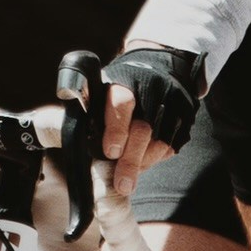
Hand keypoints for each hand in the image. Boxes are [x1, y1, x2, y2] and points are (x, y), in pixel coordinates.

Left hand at [98, 42, 203, 200]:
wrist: (160, 65)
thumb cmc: (121, 86)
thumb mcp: (103, 89)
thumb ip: (89, 110)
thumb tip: (66, 139)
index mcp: (123, 81)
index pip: (121, 103)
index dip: (116, 129)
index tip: (110, 152)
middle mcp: (150, 89)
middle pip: (143, 129)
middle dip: (131, 161)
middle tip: (122, 185)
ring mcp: (171, 102)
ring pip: (160, 142)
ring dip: (143, 164)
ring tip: (129, 178)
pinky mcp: (184, 115)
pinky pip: (171, 145)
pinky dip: (156, 159)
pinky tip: (143, 161)